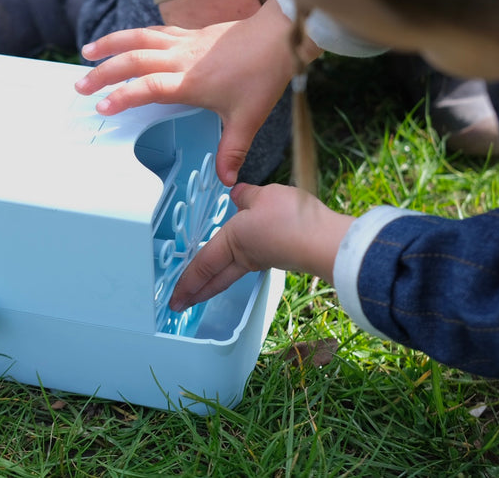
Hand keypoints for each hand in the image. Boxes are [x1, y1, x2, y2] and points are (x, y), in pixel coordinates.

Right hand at [75, 0, 303, 184]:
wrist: (278, 37)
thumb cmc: (263, 74)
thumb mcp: (249, 119)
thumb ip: (233, 150)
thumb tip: (226, 181)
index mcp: (190, 81)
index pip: (148, 87)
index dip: (123, 96)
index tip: (102, 107)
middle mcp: (181, 59)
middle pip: (133, 60)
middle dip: (103, 72)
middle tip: (80, 85)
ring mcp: (185, 43)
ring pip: (139, 38)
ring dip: (111, 44)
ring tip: (87, 51)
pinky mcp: (191, 33)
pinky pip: (155, 32)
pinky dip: (135, 35)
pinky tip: (124, 40)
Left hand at [169, 183, 352, 310]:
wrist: (325, 242)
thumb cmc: (291, 220)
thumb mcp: (263, 195)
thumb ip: (246, 194)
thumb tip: (236, 193)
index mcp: (233, 241)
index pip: (202, 265)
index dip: (185, 282)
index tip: (174, 299)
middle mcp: (245, 256)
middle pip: (215, 278)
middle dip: (196, 292)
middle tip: (182, 304)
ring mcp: (264, 259)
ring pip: (232, 272)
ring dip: (216, 280)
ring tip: (207, 283)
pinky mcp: (281, 256)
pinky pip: (252, 261)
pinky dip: (239, 264)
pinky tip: (244, 254)